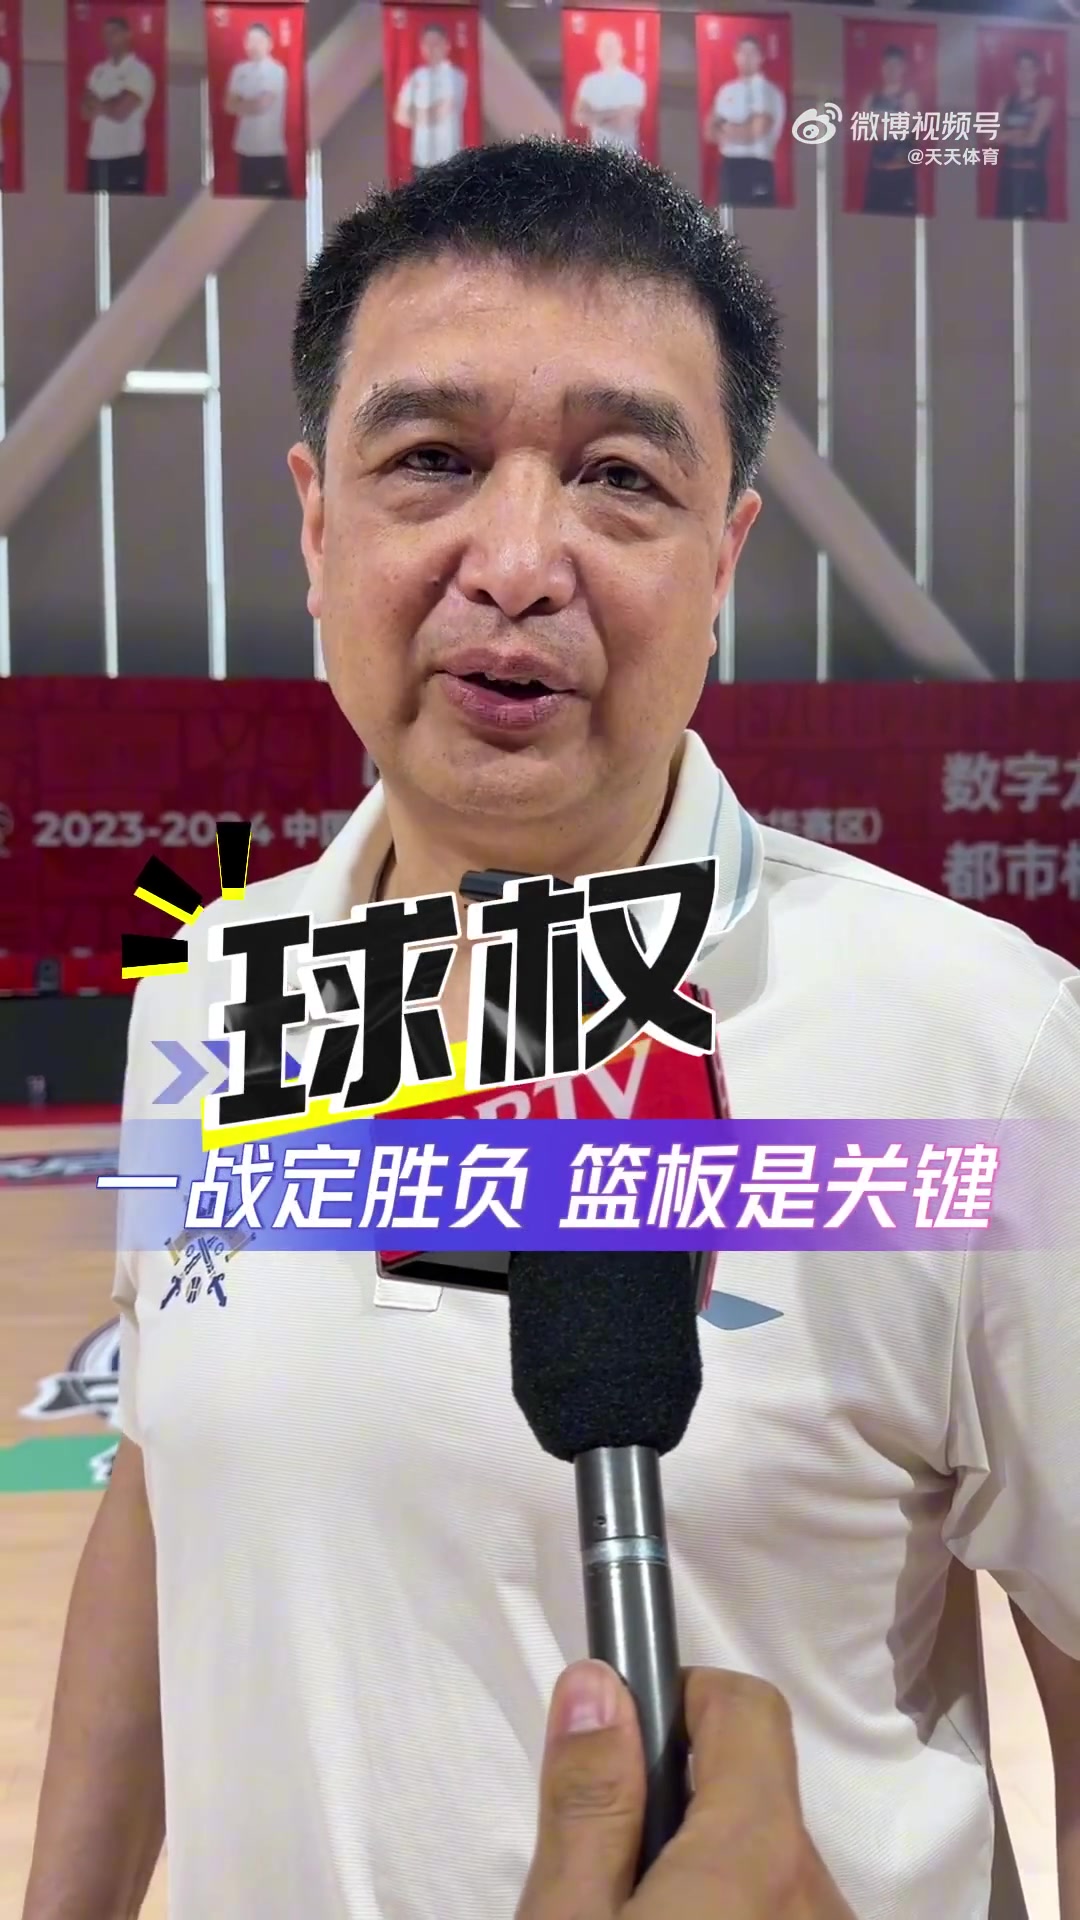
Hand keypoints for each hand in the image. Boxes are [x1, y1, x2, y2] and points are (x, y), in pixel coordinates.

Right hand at [516, 1661, 856, 1918]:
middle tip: (607, 1873)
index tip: (617, 1752)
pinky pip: (782, 1912)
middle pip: (753, 1791)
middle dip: (678, 1803)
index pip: (746, 1705)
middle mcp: (819, 1895)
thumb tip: (599, 1681)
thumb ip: (589, 1803)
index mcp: (759, 1855)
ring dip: (706, 1871)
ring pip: (766, 1862)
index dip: (675, 1701)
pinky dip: (735, 1913)